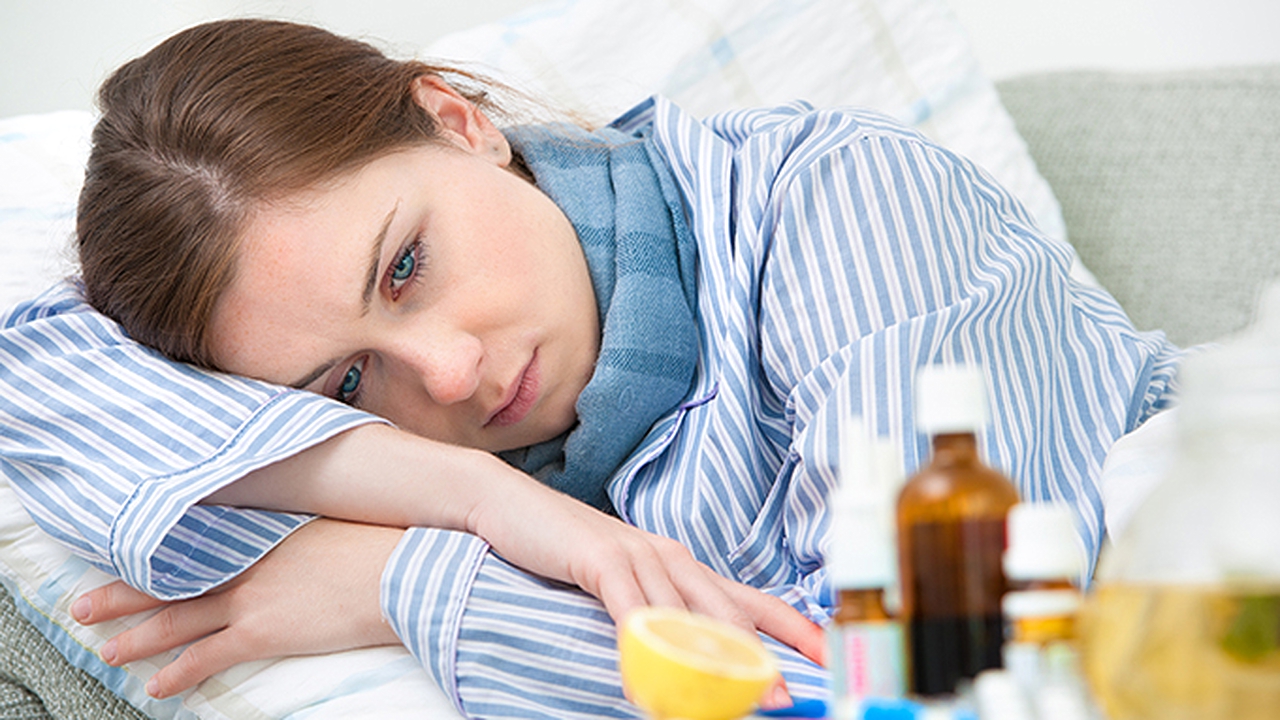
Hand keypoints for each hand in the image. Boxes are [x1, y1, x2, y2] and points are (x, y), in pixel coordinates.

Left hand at [71, 519, 403, 698]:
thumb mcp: (331, 521)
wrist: (396, 571)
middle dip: (121, 596)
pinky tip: (157, 685)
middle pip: (168, 581)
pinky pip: (206, 656)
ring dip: (136, 637)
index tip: (126, 557)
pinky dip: (178, 672)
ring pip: (174, 620)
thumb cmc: (376, 544)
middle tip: (84, 605)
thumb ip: (297, 529)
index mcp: (259, 533)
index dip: (154, 555)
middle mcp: (244, 563)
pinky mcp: (262, 632)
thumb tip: (290, 534)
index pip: (192, 544)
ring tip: (107, 649)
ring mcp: (249, 597)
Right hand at [208, 426, 824, 668]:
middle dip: (766, 652)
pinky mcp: (596, 557)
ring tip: (749, 694)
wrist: (504, 505)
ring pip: (689, 611)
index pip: (745, 599)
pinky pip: (629, 606)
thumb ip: (649, 615)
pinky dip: (647, 641)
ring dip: (719, 656)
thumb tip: (681, 658)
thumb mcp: (615, 587)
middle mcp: (666, 555)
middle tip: (797, 692)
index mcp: (677, 564)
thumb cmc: (561, 550)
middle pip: (729, 609)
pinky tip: (656, 672)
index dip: (788, 626)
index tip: (826, 654)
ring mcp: (634, 553)